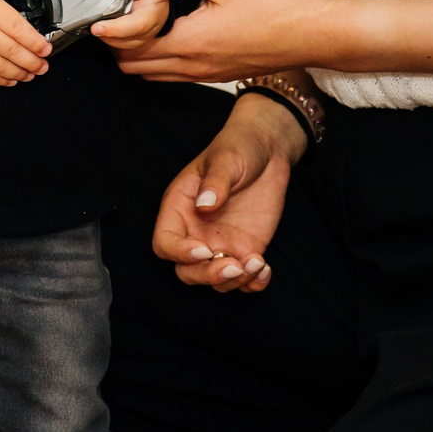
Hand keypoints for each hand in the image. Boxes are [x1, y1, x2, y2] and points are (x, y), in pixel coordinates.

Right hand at [0, 0, 51, 86]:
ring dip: (21, 73)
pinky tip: (11, 79)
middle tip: (44, 65)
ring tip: (32, 74)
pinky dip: (0, 79)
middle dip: (33, 61)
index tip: (47, 48)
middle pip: (13, 51)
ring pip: (1, 67)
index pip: (19, 29)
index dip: (36, 42)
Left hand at [78, 0, 188, 52]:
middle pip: (144, 24)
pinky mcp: (142, 43)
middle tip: (97, 27)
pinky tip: (101, 35)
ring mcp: (152, 30)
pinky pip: (128, 50)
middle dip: (120, 28)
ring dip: (112, 38)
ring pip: (133, 41)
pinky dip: (112, 44)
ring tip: (94, 29)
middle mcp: (159, 11)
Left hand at [113, 0, 348, 83]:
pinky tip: (167, 34)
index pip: (132, 48)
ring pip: (155, 75)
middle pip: (136, 68)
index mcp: (189, 43)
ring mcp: (205, 75)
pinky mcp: (217, 75)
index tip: (104, 12)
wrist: (312, 35)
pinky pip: (176, 75)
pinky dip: (161, 60)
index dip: (113, 32)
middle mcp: (192, 67)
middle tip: (115, 17)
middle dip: (119, 47)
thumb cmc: (274, 7)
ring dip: (140, 55)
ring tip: (137, 24)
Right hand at [151, 96, 303, 291]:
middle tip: (234, 266)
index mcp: (180, 209)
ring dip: (234, 282)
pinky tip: (265, 269)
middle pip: (187, 271)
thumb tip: (205, 205)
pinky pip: (244, 280)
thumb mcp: (226, 159)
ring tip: (257, 263)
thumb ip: (215, 182)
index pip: (165, 242)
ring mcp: (221, 244)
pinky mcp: (245, 250)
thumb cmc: (237, 148)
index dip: (179, 252)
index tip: (203, 250)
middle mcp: (196, 232)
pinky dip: (253, 284)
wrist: (267, 151)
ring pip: (216, 281)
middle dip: (208, 276)